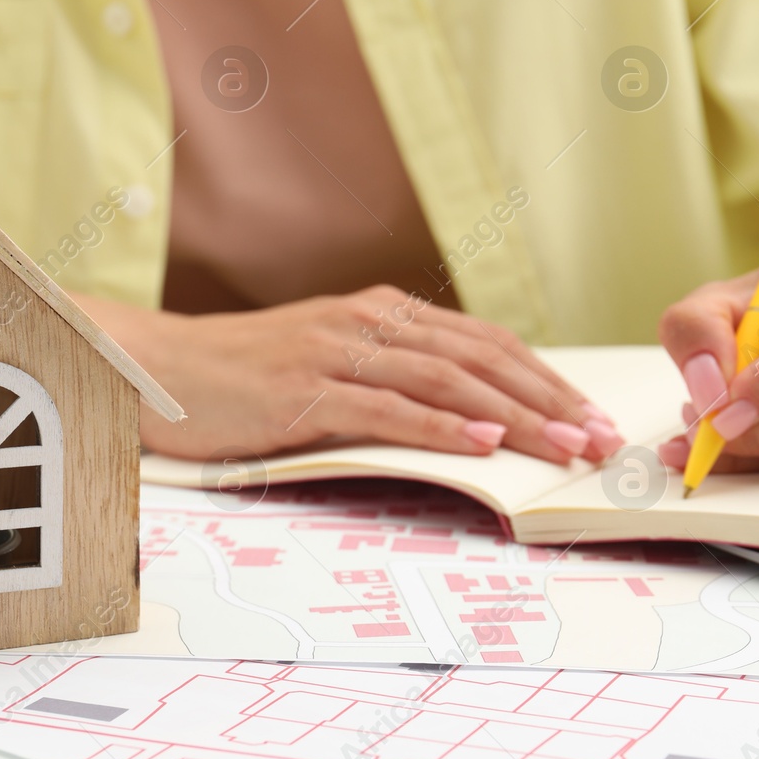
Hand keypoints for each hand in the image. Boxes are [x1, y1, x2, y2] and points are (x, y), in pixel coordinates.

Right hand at [73, 285, 624, 463]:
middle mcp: (368, 322)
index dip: (544, 377)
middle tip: (599, 438)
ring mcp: (335, 353)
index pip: (484, 341)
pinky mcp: (304, 392)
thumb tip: (471, 416)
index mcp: (382, 313)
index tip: (590, 414)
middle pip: (480, 357)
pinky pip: (386, 408)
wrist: (159, 368)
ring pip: (446, 381)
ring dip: (513, 416)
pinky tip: (482, 444)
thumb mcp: (330, 362)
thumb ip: (392, 376)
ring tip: (563, 446)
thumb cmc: (246, 377)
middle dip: (549, 399)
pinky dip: (440, 426)